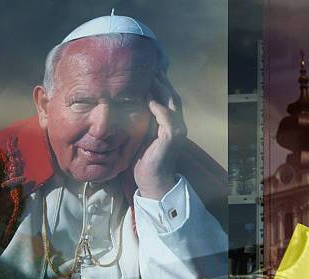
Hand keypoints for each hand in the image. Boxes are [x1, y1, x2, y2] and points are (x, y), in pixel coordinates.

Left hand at [134, 72, 186, 199]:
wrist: (152, 181)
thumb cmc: (144, 160)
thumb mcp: (143, 134)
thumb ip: (143, 119)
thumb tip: (130, 103)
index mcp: (172, 124)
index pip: (169, 98)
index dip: (160, 84)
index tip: (147, 71)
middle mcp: (178, 125)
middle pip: (172, 96)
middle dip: (161, 81)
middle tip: (148, 68)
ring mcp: (177, 131)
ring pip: (171, 102)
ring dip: (159, 88)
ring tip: (147, 77)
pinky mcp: (171, 137)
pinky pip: (165, 116)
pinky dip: (157, 105)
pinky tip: (146, 97)